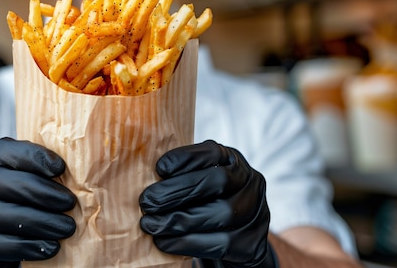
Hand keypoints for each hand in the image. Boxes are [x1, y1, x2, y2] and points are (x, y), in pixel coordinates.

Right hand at [0, 138, 75, 267]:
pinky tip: (49, 247)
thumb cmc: (9, 206)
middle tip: (69, 202)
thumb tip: (80, 173)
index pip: (3, 150)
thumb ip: (34, 174)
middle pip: (0, 182)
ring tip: (66, 228)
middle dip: (39, 192)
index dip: (31, 156)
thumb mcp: (15, 183)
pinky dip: (25, 246)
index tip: (60, 167)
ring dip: (37, 221)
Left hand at [139, 140, 277, 267]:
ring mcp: (255, 213)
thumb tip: (141, 172)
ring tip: (149, 224)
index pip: (213, 152)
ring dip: (178, 220)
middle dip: (177, 192)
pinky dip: (186, 243)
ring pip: (219, 215)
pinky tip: (163, 242)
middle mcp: (251, 182)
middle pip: (216, 183)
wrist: (238, 237)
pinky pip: (218, 244)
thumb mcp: (200, 179)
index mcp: (233, 160)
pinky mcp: (250, 243)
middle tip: (146, 202)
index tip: (159, 168)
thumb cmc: (208, 201)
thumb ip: (182, 173)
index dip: (186, 158)